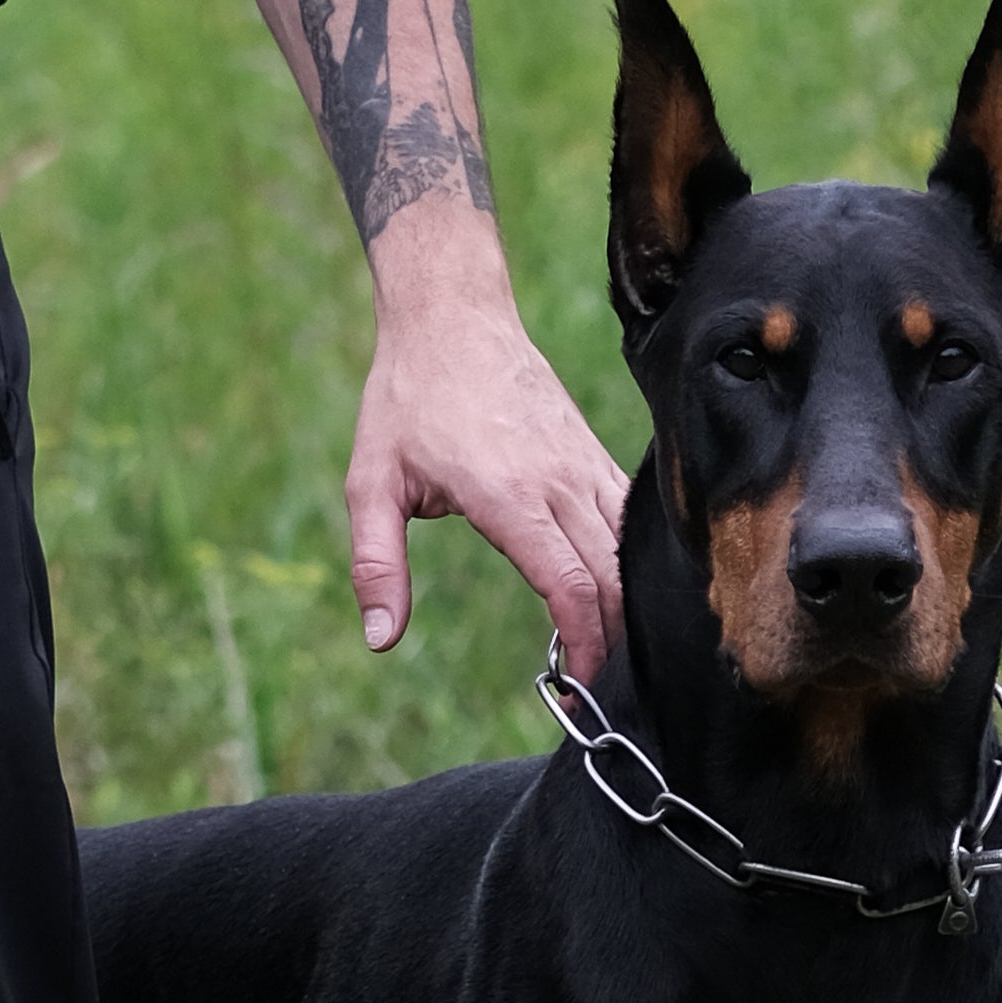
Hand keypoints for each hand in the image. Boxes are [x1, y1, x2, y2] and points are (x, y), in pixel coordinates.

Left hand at [345, 288, 627, 679]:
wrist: (453, 317)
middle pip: (611, 577)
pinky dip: (632, 557)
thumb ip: (376, 565)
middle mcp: (556, 481)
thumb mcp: (370, 483)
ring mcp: (581, 462)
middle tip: (601, 685)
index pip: (569, 584)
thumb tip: (380, 640)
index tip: (583, 684)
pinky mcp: (590, 449)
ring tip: (613, 647)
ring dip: (628, 600)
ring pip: (629, 546)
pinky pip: (628, 512)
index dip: (587, 642)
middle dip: (616, 637)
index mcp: (507, 496)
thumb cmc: (406, 400)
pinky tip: (620, 588)